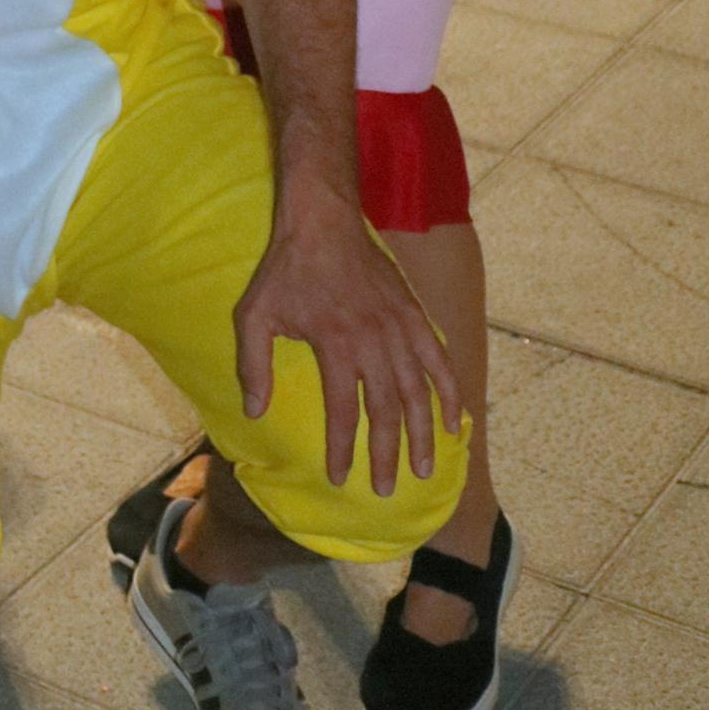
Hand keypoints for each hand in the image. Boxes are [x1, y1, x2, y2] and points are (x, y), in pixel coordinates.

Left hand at [235, 183, 463, 494]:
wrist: (323, 220)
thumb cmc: (285, 269)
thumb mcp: (254, 314)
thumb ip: (254, 365)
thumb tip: (255, 413)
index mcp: (335, 345)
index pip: (344, 412)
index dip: (343, 450)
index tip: (341, 478)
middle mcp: (373, 341)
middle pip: (387, 411)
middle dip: (388, 455)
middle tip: (388, 489)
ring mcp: (399, 327)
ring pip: (419, 392)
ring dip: (423, 434)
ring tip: (424, 469)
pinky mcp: (414, 314)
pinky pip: (439, 360)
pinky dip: (450, 392)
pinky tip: (454, 421)